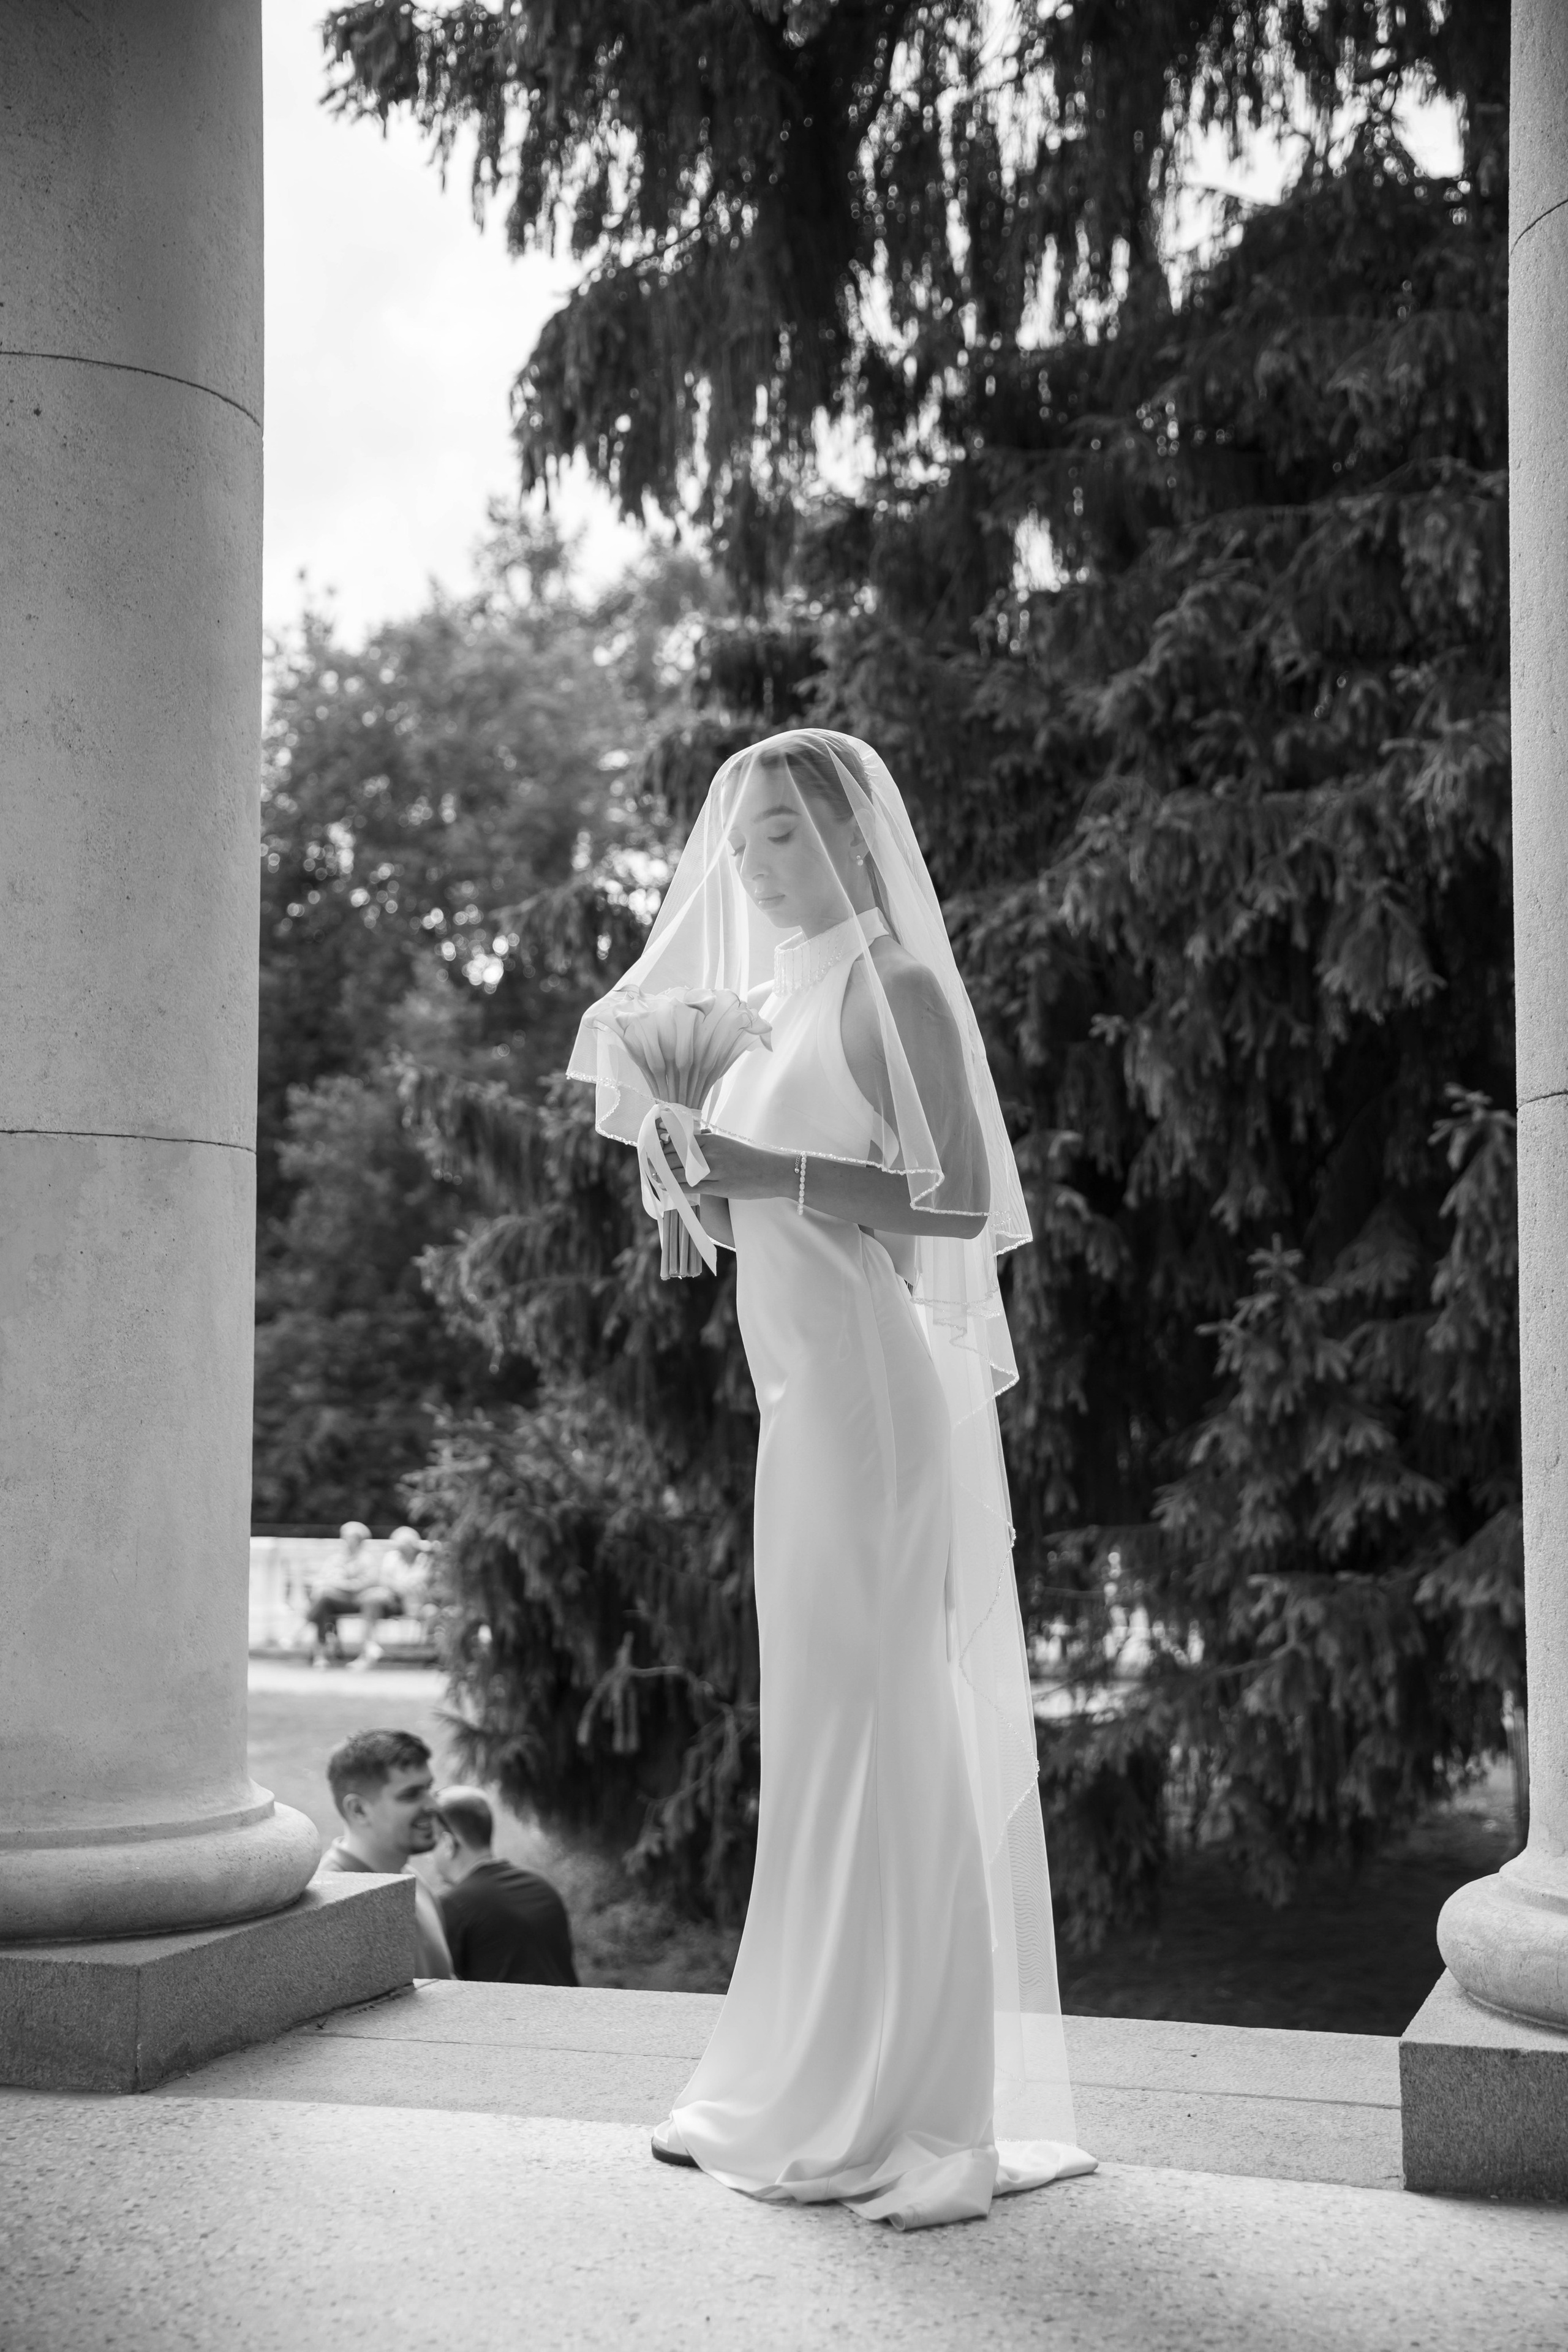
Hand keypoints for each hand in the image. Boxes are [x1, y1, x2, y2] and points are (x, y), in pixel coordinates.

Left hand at [653, 1121, 786, 1201]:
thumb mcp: (728, 1143)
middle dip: (660, 1162)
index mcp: (712, 1139)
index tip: (651, 1151)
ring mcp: (716, 1170)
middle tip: (648, 1166)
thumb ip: (710, 1140)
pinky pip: (694, 1187)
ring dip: (666, 1176)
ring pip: (683, 1173)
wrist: (773, 1172)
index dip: (663, 1147)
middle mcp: (712, 1152)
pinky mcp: (721, 1187)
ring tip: (655, 1178)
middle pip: (677, 1157)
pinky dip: (679, 1188)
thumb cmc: (750, 1158)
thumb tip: (694, 1137)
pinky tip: (670, 1188)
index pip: (679, 1141)